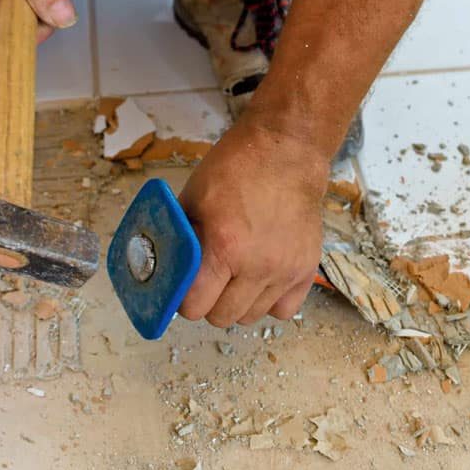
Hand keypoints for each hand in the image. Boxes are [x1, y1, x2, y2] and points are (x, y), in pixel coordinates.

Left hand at [177, 114, 329, 326]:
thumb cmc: (236, 168)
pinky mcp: (306, 269)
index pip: (195, 306)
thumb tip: (163, 267)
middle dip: (208, 303)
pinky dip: (269, 302)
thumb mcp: (193, 197)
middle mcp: (258, 265)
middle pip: (222, 317)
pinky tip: (261, 280)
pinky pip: (284, 310)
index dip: (184, 298)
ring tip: (235, 277)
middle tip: (208, 280)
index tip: (184, 287)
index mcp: (225, 246)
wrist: (286, 152)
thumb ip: (178, 238)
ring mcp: (286, 270)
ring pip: (251, 317)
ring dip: (237, 303)